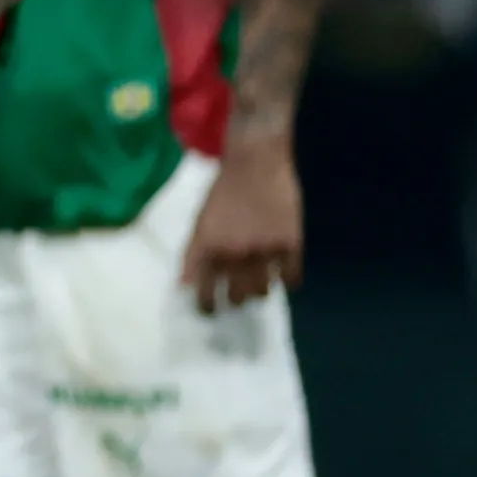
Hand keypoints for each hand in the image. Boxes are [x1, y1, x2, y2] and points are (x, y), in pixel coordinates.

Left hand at [182, 136, 303, 311]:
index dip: (207, 306)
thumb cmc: (222, 191)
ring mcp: (264, 250)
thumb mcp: (200, 221)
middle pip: (238, 296)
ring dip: (260, 290)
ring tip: (259, 283)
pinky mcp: (291, 244)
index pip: (205, 291)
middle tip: (237, 296)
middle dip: (236, 299)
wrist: (255, 163)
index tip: (209, 313)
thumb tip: (185, 286)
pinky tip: (283, 276)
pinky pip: (291, 278)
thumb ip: (194, 255)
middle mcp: (234, 254)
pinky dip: (287, 281)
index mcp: (208, 248)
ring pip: (264, 291)